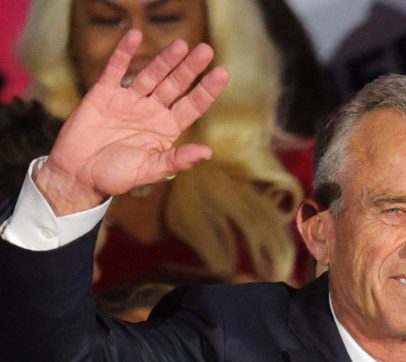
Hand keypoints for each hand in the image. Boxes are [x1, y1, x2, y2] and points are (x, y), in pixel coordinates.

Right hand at [36, 30, 228, 215]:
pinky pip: (115, 69)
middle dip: (189, 69)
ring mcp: (129, 100)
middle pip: (175, 85)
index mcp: (166, 129)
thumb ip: (176, 160)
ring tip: (181, 45)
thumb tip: (208, 152)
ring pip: (151, 75)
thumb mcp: (150, 171)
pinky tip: (135, 36)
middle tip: (206, 50)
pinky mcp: (104, 93)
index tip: (222, 73)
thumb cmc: (116, 176)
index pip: (192, 106)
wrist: (78, 174)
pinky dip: (124, 52)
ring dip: (165, 60)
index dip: (206, 90)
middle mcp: (151, 111)